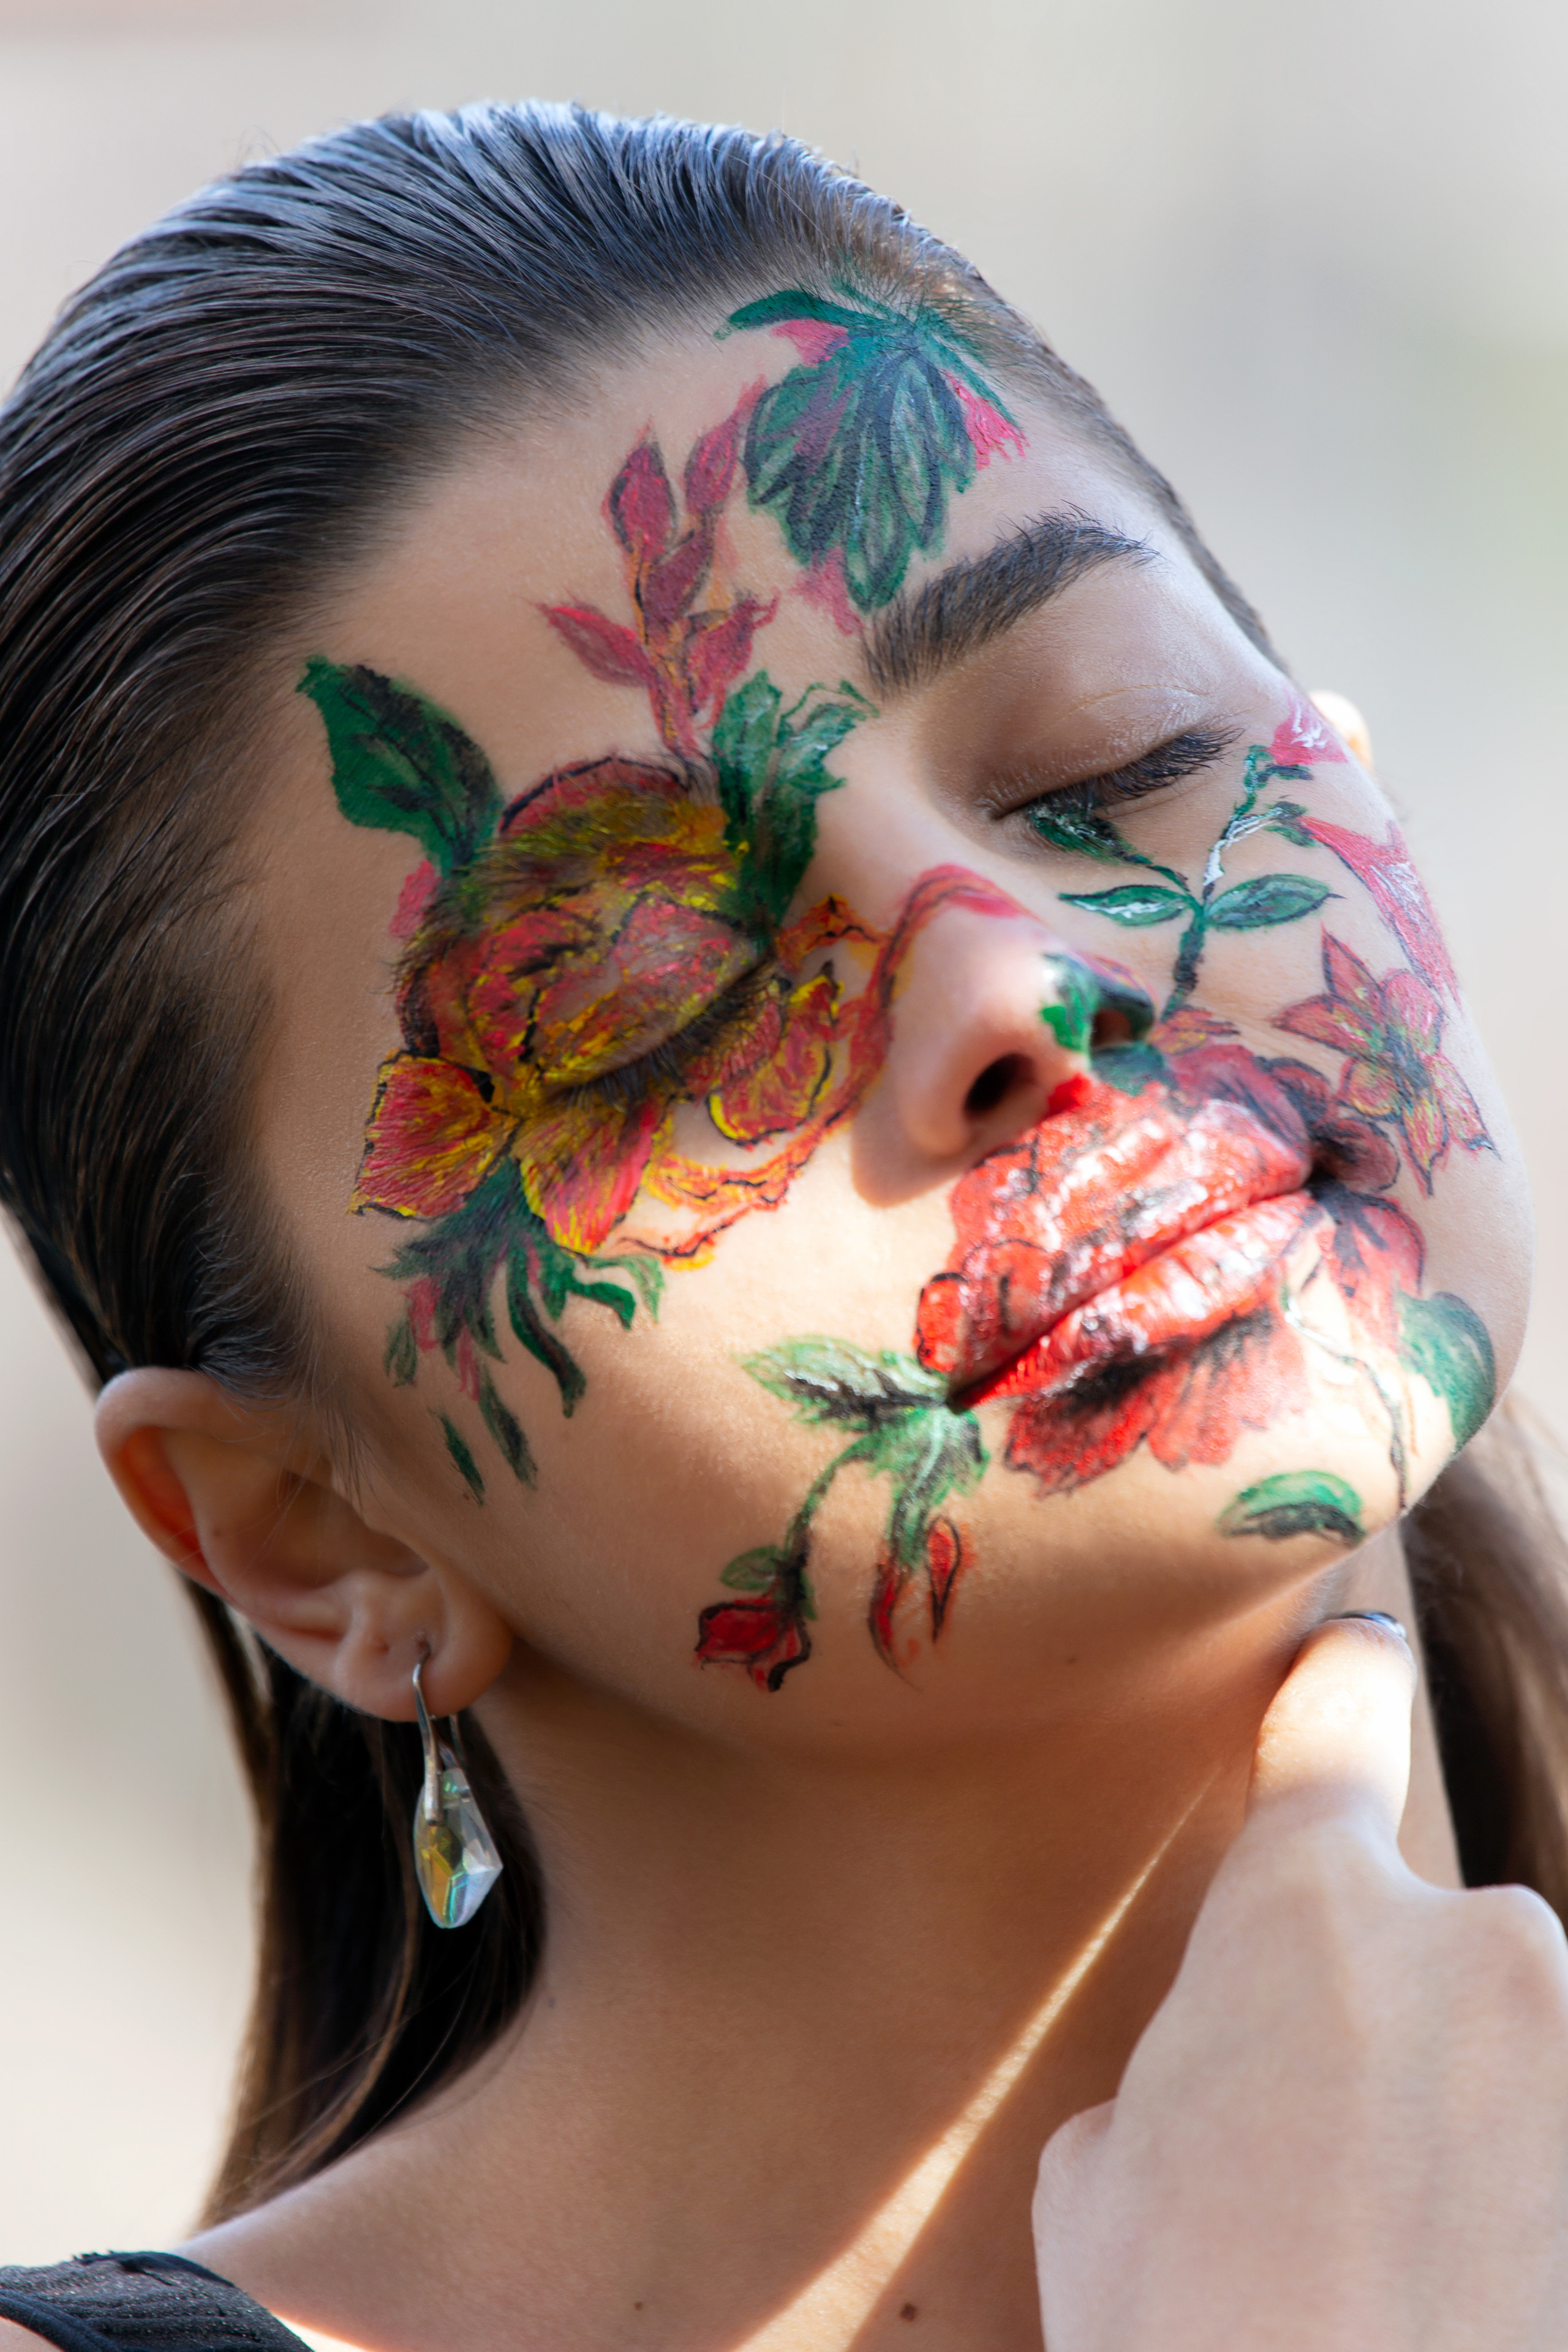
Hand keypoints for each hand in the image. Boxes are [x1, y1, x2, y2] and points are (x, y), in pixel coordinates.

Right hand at [1033, 1614, 1567, 2349]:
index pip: (1332, 1720)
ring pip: (1517, 2052)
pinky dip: (1526, 2190)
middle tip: (1331, 2179)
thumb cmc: (1188, 2339)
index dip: (1337, 1683)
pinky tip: (1479, 2277)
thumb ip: (1186, 2067)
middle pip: (1431, 1939)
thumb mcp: (1105, 2180)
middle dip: (1395, 2029)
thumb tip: (1228, 2081)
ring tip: (1410, 2262)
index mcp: (1304, 1909)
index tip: (1356, 1660)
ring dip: (1479, 2125)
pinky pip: (1553, 2130)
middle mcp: (1471, 1937)